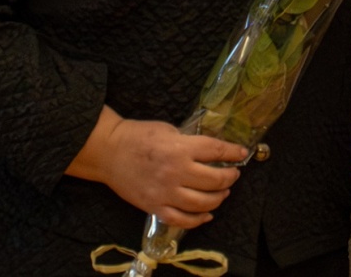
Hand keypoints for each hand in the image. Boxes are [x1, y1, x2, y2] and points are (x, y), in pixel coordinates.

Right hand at [67, 108, 246, 228]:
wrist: (108, 152)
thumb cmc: (137, 136)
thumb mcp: (167, 130)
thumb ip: (188, 141)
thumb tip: (209, 151)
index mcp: (180, 148)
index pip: (215, 151)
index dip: (232, 152)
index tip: (241, 153)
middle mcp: (176, 172)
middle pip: (215, 180)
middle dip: (229, 177)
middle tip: (232, 174)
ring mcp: (166, 193)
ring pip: (204, 203)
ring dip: (219, 198)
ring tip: (222, 192)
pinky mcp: (156, 207)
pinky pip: (183, 220)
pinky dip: (198, 219)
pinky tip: (206, 214)